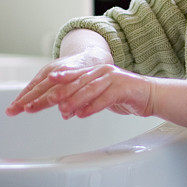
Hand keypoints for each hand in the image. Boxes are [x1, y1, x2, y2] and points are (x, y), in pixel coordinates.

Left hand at [7, 64, 153, 119]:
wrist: (150, 95)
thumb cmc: (124, 96)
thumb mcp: (100, 96)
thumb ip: (83, 99)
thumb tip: (64, 110)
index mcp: (95, 71)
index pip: (70, 76)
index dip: (53, 83)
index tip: (37, 91)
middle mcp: (102, 72)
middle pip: (75, 83)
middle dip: (57, 94)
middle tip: (42, 104)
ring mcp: (113, 78)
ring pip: (88, 90)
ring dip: (73, 101)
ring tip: (61, 111)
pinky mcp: (123, 88)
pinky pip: (105, 98)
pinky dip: (92, 107)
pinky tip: (82, 114)